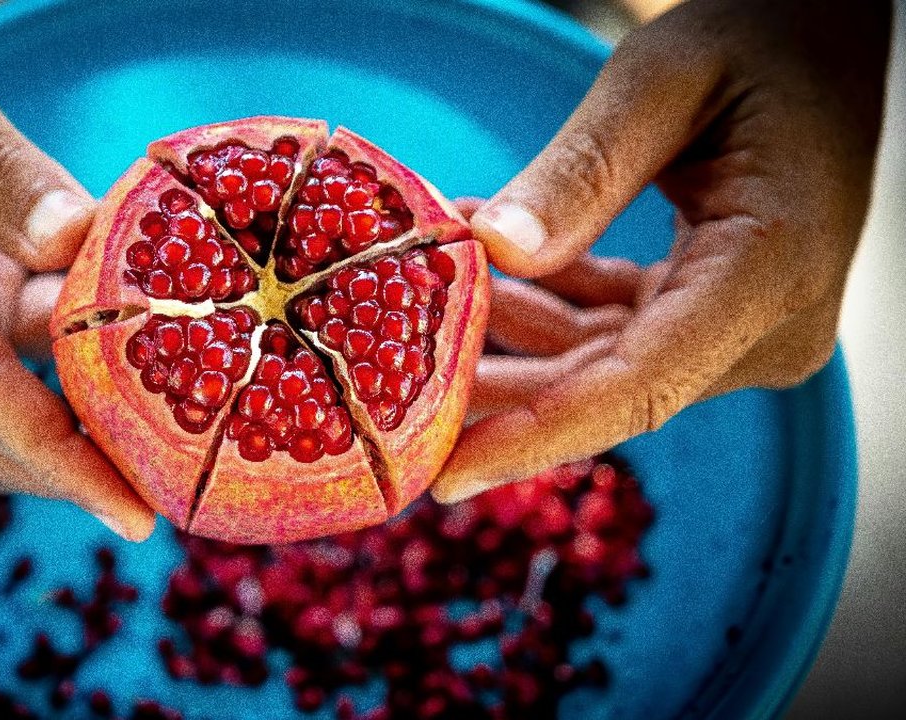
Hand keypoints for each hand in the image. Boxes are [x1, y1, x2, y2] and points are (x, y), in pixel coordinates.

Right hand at [0, 0, 155, 539]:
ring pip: (21, 393)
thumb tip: (73, 242)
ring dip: (96, 418)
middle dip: (81, 472)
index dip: (55, 458)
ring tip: (191, 435)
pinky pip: (36, 339)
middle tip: (181, 494)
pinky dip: (96, 347)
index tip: (130, 512)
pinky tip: (165, 341)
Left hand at [434, 0, 889, 501]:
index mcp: (770, 271)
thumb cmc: (762, 43)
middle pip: (607, 389)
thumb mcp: (663, 82)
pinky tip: (477, 267)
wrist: (828, 44)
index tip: (448, 474)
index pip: (641, 387)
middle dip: (496, 391)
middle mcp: (766, 325)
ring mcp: (743, 328)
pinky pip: (612, 330)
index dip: (538, 436)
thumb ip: (583, 171)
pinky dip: (543, 303)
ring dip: (507, 337)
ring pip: (598, 365)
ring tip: (417, 301)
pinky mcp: (713, 314)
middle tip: (389, 394)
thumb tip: (496, 253)